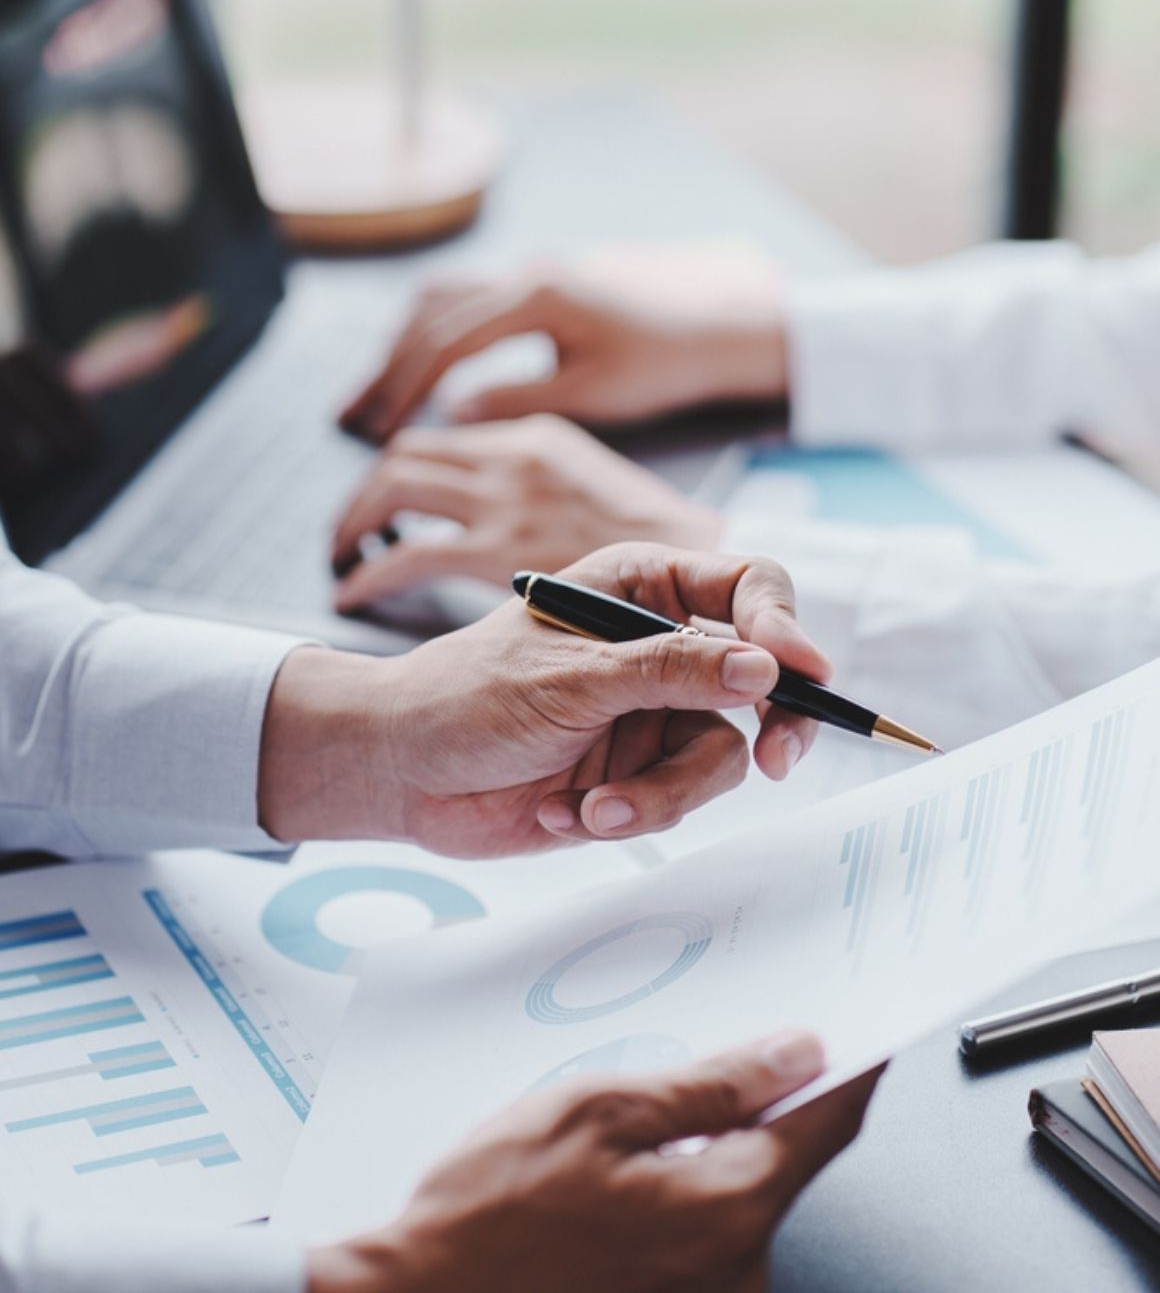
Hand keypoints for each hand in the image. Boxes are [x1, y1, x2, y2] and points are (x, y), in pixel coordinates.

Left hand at [259, 543, 829, 850]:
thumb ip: (668, 671)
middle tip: (776, 761)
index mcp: (641, 587)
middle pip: (761, 677)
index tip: (804, 672)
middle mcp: (659, 646)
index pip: (745, 586)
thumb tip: (765, 668)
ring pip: (721, 754)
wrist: (404, 774)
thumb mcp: (570, 679)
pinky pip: (677, 799)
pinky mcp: (640, 773)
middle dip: (770, 725)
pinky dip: (626, 814)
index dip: (785, 624)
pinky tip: (561, 811)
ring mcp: (653, 713)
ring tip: (595, 807)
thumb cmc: (466, 696)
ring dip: (662, 791)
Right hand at [307, 1033, 881, 1292]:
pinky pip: (709, 1222)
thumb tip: (790, 1055)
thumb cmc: (491, 1217)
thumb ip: (708, 1084)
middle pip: (786, 1152)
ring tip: (646, 1104)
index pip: (827, 1120)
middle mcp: (735, 1267)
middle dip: (768, 1091)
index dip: (852, 1063)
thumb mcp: (598, 1111)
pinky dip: (692, 1177)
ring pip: (743, 1185)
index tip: (867, 1024)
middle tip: (730, 1039)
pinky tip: (633, 1158)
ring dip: (720, 1135)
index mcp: (727, 1209)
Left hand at [331, 415, 722, 609]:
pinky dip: (368, 574)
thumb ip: (548, 486)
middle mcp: (513, 455)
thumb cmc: (657, 553)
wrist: (702, 576)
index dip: (397, 469)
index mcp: (537, 435)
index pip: (442, 436)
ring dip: (353, 522)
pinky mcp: (499, 552)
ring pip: (390, 488)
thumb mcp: (597, 490)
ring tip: (342, 555)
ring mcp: (505, 500)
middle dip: (364, 493)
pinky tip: (351, 593)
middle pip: (402, 452)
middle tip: (349, 530)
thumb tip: (518, 501)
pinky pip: (406, 555)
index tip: (379, 502)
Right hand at [339, 246, 789, 440]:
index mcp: (538, 297)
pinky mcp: (536, 288)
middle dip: (387, 369)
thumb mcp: (593, 393)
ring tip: (372, 397)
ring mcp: (529, 275)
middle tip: (350, 417)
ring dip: (401, 347)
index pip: (447, 341)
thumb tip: (451, 412)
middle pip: (429, 316)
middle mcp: (525, 275)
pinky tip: (418, 368)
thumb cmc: (664, 362)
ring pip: (439, 300)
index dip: (405, 388)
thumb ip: (519, 399)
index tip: (378, 429)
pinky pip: (463, 301)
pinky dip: (430, 334)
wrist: (714, 324)